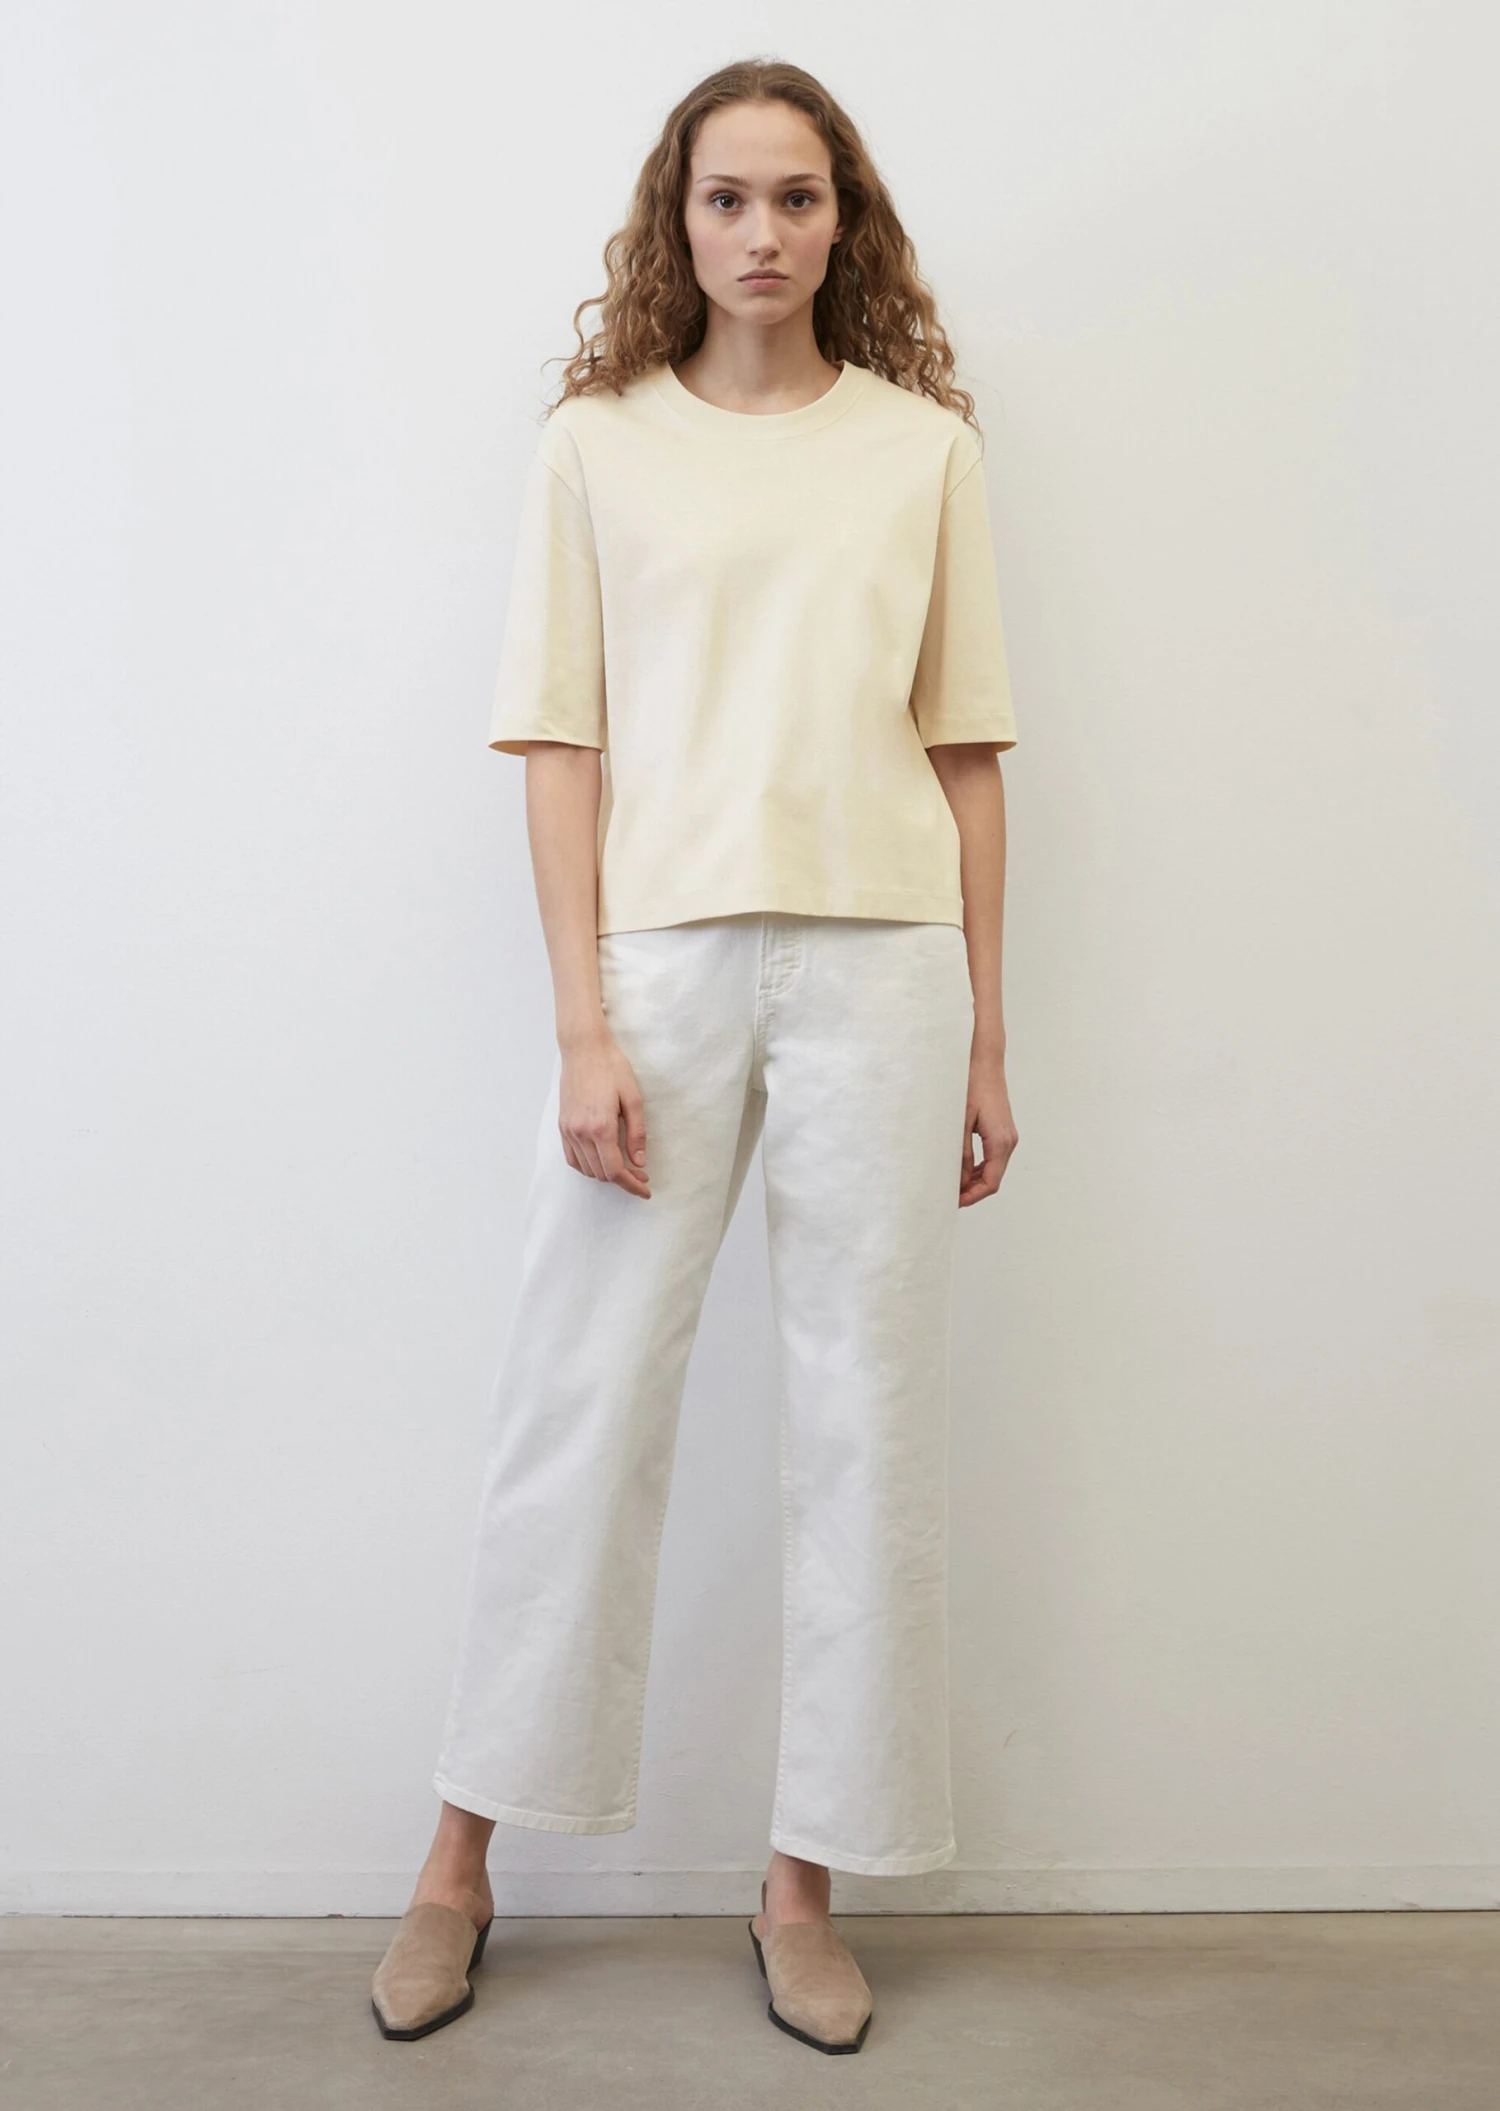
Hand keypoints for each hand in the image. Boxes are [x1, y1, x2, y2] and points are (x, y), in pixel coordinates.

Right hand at [558, 1033, 650, 1197]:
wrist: (583, 1049)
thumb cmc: (611, 1068)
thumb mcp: (633, 1098)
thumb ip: (637, 1133)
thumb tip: (639, 1163)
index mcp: (600, 1127)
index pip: (615, 1170)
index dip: (631, 1185)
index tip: (645, 1190)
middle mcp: (580, 1133)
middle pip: (601, 1173)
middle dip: (623, 1180)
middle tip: (641, 1174)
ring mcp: (568, 1130)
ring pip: (586, 1169)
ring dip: (606, 1174)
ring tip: (624, 1167)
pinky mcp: (562, 1126)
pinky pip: (572, 1158)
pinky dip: (587, 1166)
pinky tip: (601, 1160)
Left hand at [959, 1039, 1016, 1205]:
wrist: (984, 1060)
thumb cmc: (971, 1085)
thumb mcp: (960, 1121)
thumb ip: (960, 1152)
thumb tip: (956, 1180)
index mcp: (1000, 1141)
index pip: (991, 1183)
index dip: (972, 1197)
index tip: (952, 1202)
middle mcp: (1008, 1141)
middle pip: (993, 1178)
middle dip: (971, 1191)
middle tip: (946, 1196)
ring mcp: (1007, 1135)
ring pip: (992, 1168)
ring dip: (973, 1179)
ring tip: (949, 1183)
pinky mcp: (1001, 1129)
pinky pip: (992, 1156)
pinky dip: (977, 1166)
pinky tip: (959, 1167)